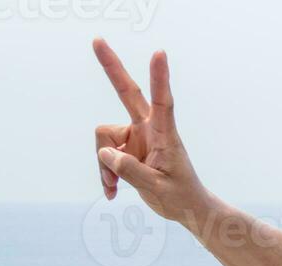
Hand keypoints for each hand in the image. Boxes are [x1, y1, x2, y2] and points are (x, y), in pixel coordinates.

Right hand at [93, 39, 205, 218]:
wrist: (186, 208)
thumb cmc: (181, 197)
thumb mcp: (157, 187)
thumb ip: (131, 170)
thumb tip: (106, 154)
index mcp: (165, 134)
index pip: (163, 102)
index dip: (159, 78)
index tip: (159, 54)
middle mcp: (148, 129)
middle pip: (127, 92)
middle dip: (112, 68)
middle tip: (96, 40)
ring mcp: (135, 137)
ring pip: (104, 139)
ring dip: (104, 164)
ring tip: (115, 185)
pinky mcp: (126, 149)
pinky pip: (104, 155)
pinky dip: (105, 173)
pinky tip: (112, 191)